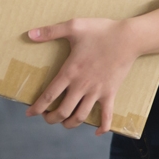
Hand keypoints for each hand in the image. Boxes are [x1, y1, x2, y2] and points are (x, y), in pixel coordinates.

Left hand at [24, 18, 139, 135]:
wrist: (129, 38)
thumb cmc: (101, 31)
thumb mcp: (74, 26)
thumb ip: (50, 31)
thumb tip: (29, 34)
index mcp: (70, 72)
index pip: (48, 96)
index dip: (37, 108)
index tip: (30, 113)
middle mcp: (81, 86)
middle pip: (62, 111)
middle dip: (51, 119)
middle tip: (46, 118)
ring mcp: (97, 92)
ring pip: (80, 116)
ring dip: (70, 124)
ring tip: (64, 122)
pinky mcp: (110, 93)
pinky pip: (107, 115)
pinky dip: (102, 127)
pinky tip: (97, 132)